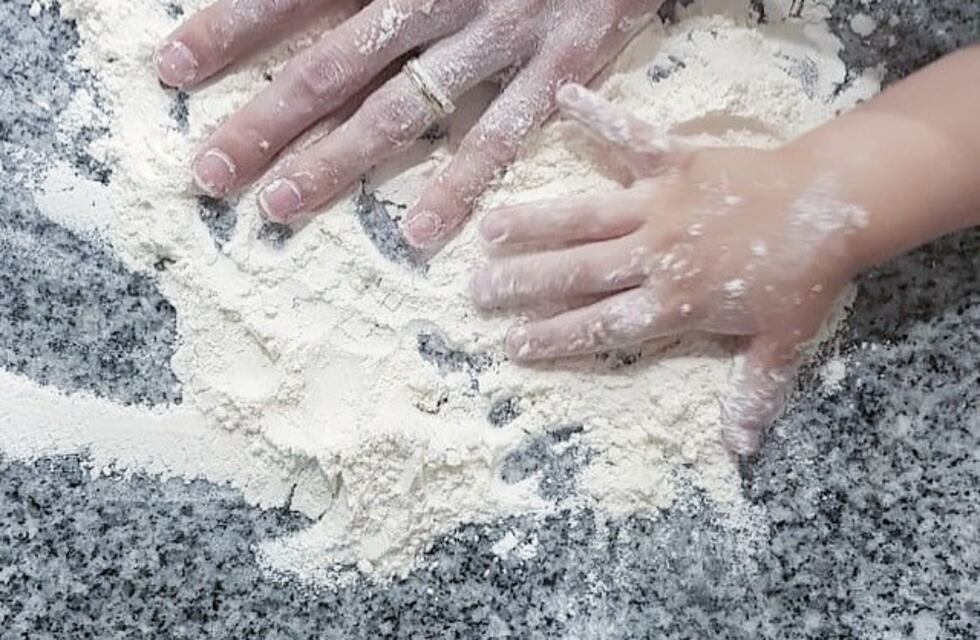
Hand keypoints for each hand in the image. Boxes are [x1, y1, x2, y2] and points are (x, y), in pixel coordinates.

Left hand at [154, 0, 656, 248]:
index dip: (230, 29)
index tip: (173, 70)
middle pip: (333, 64)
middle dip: (266, 118)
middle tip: (209, 169)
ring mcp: (500, 35)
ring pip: (402, 108)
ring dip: (337, 160)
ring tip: (281, 207)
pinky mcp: (558, 67)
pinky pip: (502, 134)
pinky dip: (461, 184)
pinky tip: (420, 233)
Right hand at [471, 85, 868, 455]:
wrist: (835, 202)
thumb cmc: (803, 275)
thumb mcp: (782, 340)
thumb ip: (752, 391)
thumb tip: (739, 451)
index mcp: (675, 300)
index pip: (602, 325)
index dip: (553, 337)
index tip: (511, 344)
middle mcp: (655, 254)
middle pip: (578, 273)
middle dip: (524, 284)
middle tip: (477, 290)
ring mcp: (660, 204)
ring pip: (586, 216)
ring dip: (536, 223)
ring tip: (490, 228)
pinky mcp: (675, 161)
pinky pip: (631, 136)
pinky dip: (600, 118)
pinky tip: (563, 97)